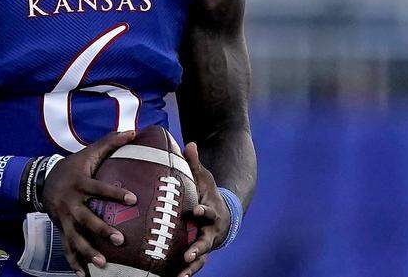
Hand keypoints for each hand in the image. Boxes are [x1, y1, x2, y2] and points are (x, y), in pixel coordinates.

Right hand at [42, 130, 137, 276]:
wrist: (42, 180)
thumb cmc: (72, 166)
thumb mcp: (88, 152)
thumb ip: (110, 142)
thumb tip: (134, 130)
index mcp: (80, 184)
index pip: (99, 188)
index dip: (114, 193)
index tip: (133, 199)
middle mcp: (71, 203)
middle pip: (86, 218)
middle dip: (101, 229)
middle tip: (119, 239)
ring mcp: (64, 219)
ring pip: (75, 238)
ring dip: (88, 251)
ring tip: (103, 263)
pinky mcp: (62, 229)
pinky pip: (67, 248)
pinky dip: (74, 263)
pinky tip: (84, 276)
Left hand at [177, 143, 229, 276]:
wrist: (223, 213)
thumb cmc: (208, 193)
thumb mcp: (204, 177)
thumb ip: (195, 163)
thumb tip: (190, 143)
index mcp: (211, 212)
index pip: (209, 212)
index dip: (204, 212)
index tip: (197, 210)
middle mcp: (211, 231)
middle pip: (206, 242)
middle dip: (198, 248)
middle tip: (188, 255)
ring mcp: (206, 244)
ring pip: (201, 259)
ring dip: (191, 268)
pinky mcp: (199, 253)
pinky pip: (192, 265)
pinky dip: (184, 273)